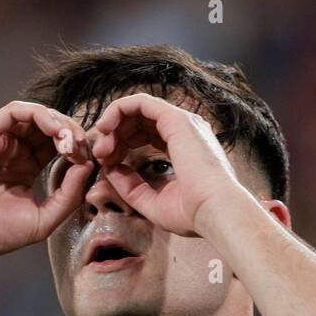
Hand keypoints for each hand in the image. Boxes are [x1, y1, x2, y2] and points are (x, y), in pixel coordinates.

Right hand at [0, 101, 94, 263]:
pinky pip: (15, 111)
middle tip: (82, 147)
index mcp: (24, 169)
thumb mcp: (45, 218)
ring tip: (69, 140)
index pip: (55, 146)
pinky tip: (54, 131)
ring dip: (58, 122)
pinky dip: (39, 114)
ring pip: (35, 115)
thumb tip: (89, 164)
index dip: (76, 148)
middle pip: (48, 127)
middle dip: (71, 132)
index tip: (89, 161)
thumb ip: (69, 193)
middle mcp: (11, 152)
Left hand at [90, 93, 246, 236]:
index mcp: (184, 147)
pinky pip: (139, 102)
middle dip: (114, 135)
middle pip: (140, 121)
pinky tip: (104, 127)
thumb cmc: (192, 213)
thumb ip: (130, 185)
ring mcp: (181, 122)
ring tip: (102, 148)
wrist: (214, 211)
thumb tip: (111, 169)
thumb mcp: (151, 201)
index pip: (147, 135)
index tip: (108, 164)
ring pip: (137, 108)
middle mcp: (184, 130)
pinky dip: (118, 110)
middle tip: (101, 156)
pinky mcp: (175, 119)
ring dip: (113, 124)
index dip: (123, 145)